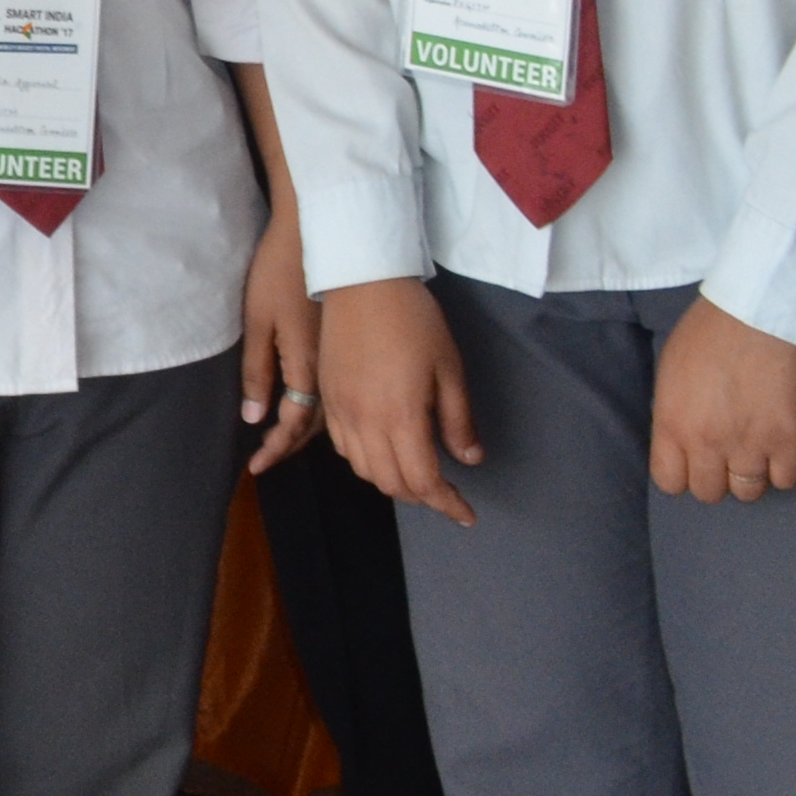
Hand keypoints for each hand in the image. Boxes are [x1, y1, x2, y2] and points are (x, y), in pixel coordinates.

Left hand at [240, 207, 326, 474]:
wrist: (322, 234)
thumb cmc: (279, 271)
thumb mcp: (259, 320)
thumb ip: (258, 370)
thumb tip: (255, 418)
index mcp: (306, 366)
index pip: (291, 422)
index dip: (275, 447)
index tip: (257, 467)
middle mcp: (330, 372)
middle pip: (313, 424)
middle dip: (289, 444)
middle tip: (266, 463)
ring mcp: (341, 360)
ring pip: (329, 412)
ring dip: (307, 433)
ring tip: (285, 446)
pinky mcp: (344, 349)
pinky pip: (336, 394)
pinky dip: (323, 412)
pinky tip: (312, 415)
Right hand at [320, 277, 483, 523]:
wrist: (360, 281)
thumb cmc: (414, 321)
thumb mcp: (449, 369)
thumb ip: (458, 420)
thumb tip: (469, 460)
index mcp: (401, 417)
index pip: (423, 481)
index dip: (447, 504)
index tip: (467, 514)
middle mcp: (365, 422)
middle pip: (390, 482)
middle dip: (422, 496)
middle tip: (446, 493)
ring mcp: (340, 410)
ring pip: (363, 469)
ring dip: (391, 481)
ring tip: (416, 473)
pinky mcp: (326, 396)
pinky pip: (341, 446)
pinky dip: (365, 460)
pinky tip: (382, 448)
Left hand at [649, 298, 795, 502]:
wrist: (755, 315)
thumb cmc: (707, 334)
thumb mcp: (669, 374)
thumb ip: (674, 413)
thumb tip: (680, 439)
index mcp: (672, 425)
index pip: (669, 481)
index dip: (683, 475)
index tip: (694, 463)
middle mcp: (707, 444)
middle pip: (709, 492)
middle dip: (717, 477)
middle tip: (727, 455)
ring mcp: (750, 446)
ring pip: (749, 491)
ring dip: (751, 475)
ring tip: (756, 451)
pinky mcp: (790, 441)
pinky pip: (787, 480)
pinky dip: (784, 469)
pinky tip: (781, 448)